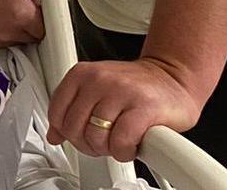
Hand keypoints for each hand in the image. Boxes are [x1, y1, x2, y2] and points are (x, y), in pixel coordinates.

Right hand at [0, 0, 75, 50]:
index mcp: (20, 14)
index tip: (36, 4)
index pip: (48, 26)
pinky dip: (2, 33)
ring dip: (17, 28)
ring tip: (4, 6)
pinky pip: (2, 43)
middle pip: (34, 35)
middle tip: (18, 0)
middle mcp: (7, 32)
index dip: (44, 14)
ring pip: (19, 41)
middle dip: (31, 21)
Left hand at [46, 57, 204, 161]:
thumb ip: (72, 110)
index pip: (57, 113)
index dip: (69, 133)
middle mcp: (99, 79)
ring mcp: (121, 91)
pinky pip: (120, 142)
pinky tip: (132, 145)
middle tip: (105, 141)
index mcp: (82, 73)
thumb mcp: (95, 91)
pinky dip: (124, 151)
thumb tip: (53, 136)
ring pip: (96, 137)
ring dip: (108, 149)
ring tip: (120, 140)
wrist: (173, 78)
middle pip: (74, 128)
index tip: (83, 135)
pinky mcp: (144, 108)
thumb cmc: (135, 88)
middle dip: (89, 144)